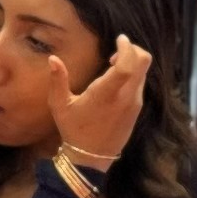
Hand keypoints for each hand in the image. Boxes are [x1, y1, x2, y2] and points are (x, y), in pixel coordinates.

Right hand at [42, 36, 152, 169]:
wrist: (91, 158)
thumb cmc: (73, 130)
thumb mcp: (60, 106)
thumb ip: (58, 81)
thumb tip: (53, 59)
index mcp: (107, 93)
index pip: (128, 64)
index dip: (127, 47)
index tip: (120, 39)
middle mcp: (126, 96)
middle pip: (143, 62)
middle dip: (133, 50)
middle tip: (116, 51)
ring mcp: (134, 103)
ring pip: (143, 72)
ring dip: (132, 63)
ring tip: (112, 66)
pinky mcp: (137, 110)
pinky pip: (140, 84)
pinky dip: (133, 75)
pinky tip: (116, 81)